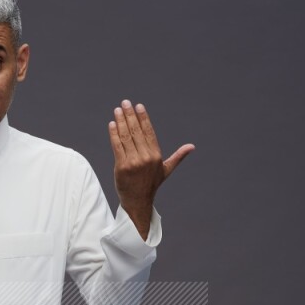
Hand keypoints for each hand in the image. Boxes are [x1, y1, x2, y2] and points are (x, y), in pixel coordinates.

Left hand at [108, 100, 194, 238]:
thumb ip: (177, 156)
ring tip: (117, 110)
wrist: (138, 201)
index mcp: (156, 155)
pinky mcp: (122, 166)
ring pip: (126, 137)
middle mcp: (146, 157)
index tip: (138, 106)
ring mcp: (133, 162)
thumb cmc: (151, 184)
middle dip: (130, 115)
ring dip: (120, 121)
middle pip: (136, 131)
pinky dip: (114, 134)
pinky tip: (112, 124)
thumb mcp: (166, 170)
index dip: (143, 118)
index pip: (149, 131)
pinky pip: (117, 146)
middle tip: (125, 103)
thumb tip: (191, 147)